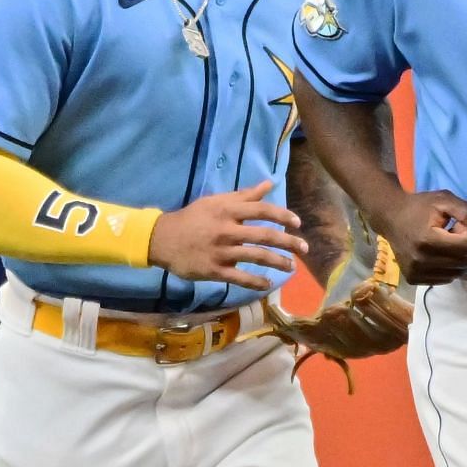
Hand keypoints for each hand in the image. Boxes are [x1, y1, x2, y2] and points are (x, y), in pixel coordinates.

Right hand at [147, 181, 305, 291]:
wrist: (161, 239)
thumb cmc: (193, 218)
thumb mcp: (216, 201)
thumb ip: (244, 195)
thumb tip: (269, 184)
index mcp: (228, 211)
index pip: (262, 210)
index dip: (283, 215)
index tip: (298, 223)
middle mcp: (227, 230)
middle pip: (265, 235)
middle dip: (288, 242)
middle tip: (305, 248)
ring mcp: (221, 251)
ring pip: (256, 257)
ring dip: (278, 262)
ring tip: (292, 266)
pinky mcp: (214, 270)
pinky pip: (240, 277)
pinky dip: (256, 282)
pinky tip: (268, 283)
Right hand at [374, 189, 466, 284]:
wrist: (390, 217)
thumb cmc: (419, 207)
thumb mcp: (444, 200)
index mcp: (427, 241)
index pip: (465, 246)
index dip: (465, 232)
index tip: (454, 224)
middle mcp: (420, 261)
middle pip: (463, 261)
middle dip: (462, 246)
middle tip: (449, 233)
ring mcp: (416, 273)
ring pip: (456, 273)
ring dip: (455, 258)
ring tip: (442, 244)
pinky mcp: (413, 279)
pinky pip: (444, 279)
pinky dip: (447, 268)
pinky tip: (436, 254)